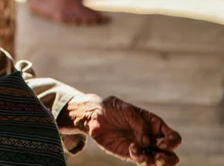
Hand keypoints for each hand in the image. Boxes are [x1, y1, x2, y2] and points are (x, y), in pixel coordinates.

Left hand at [66, 94, 181, 165]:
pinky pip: (141, 160)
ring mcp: (142, 147)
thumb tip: (148, 142)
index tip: (160, 142)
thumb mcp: (127, 110)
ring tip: (150, 158)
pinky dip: (140, 157)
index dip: (172, 142)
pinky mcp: (131, 153)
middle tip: (159, 156)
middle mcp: (151, 137)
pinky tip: (132, 148)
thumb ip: (140, 124)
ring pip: (158, 161)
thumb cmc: (112, 108)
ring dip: (156, 162)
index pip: (173, 137)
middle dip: (169, 158)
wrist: (94, 115)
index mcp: (154, 124)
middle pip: (170, 153)